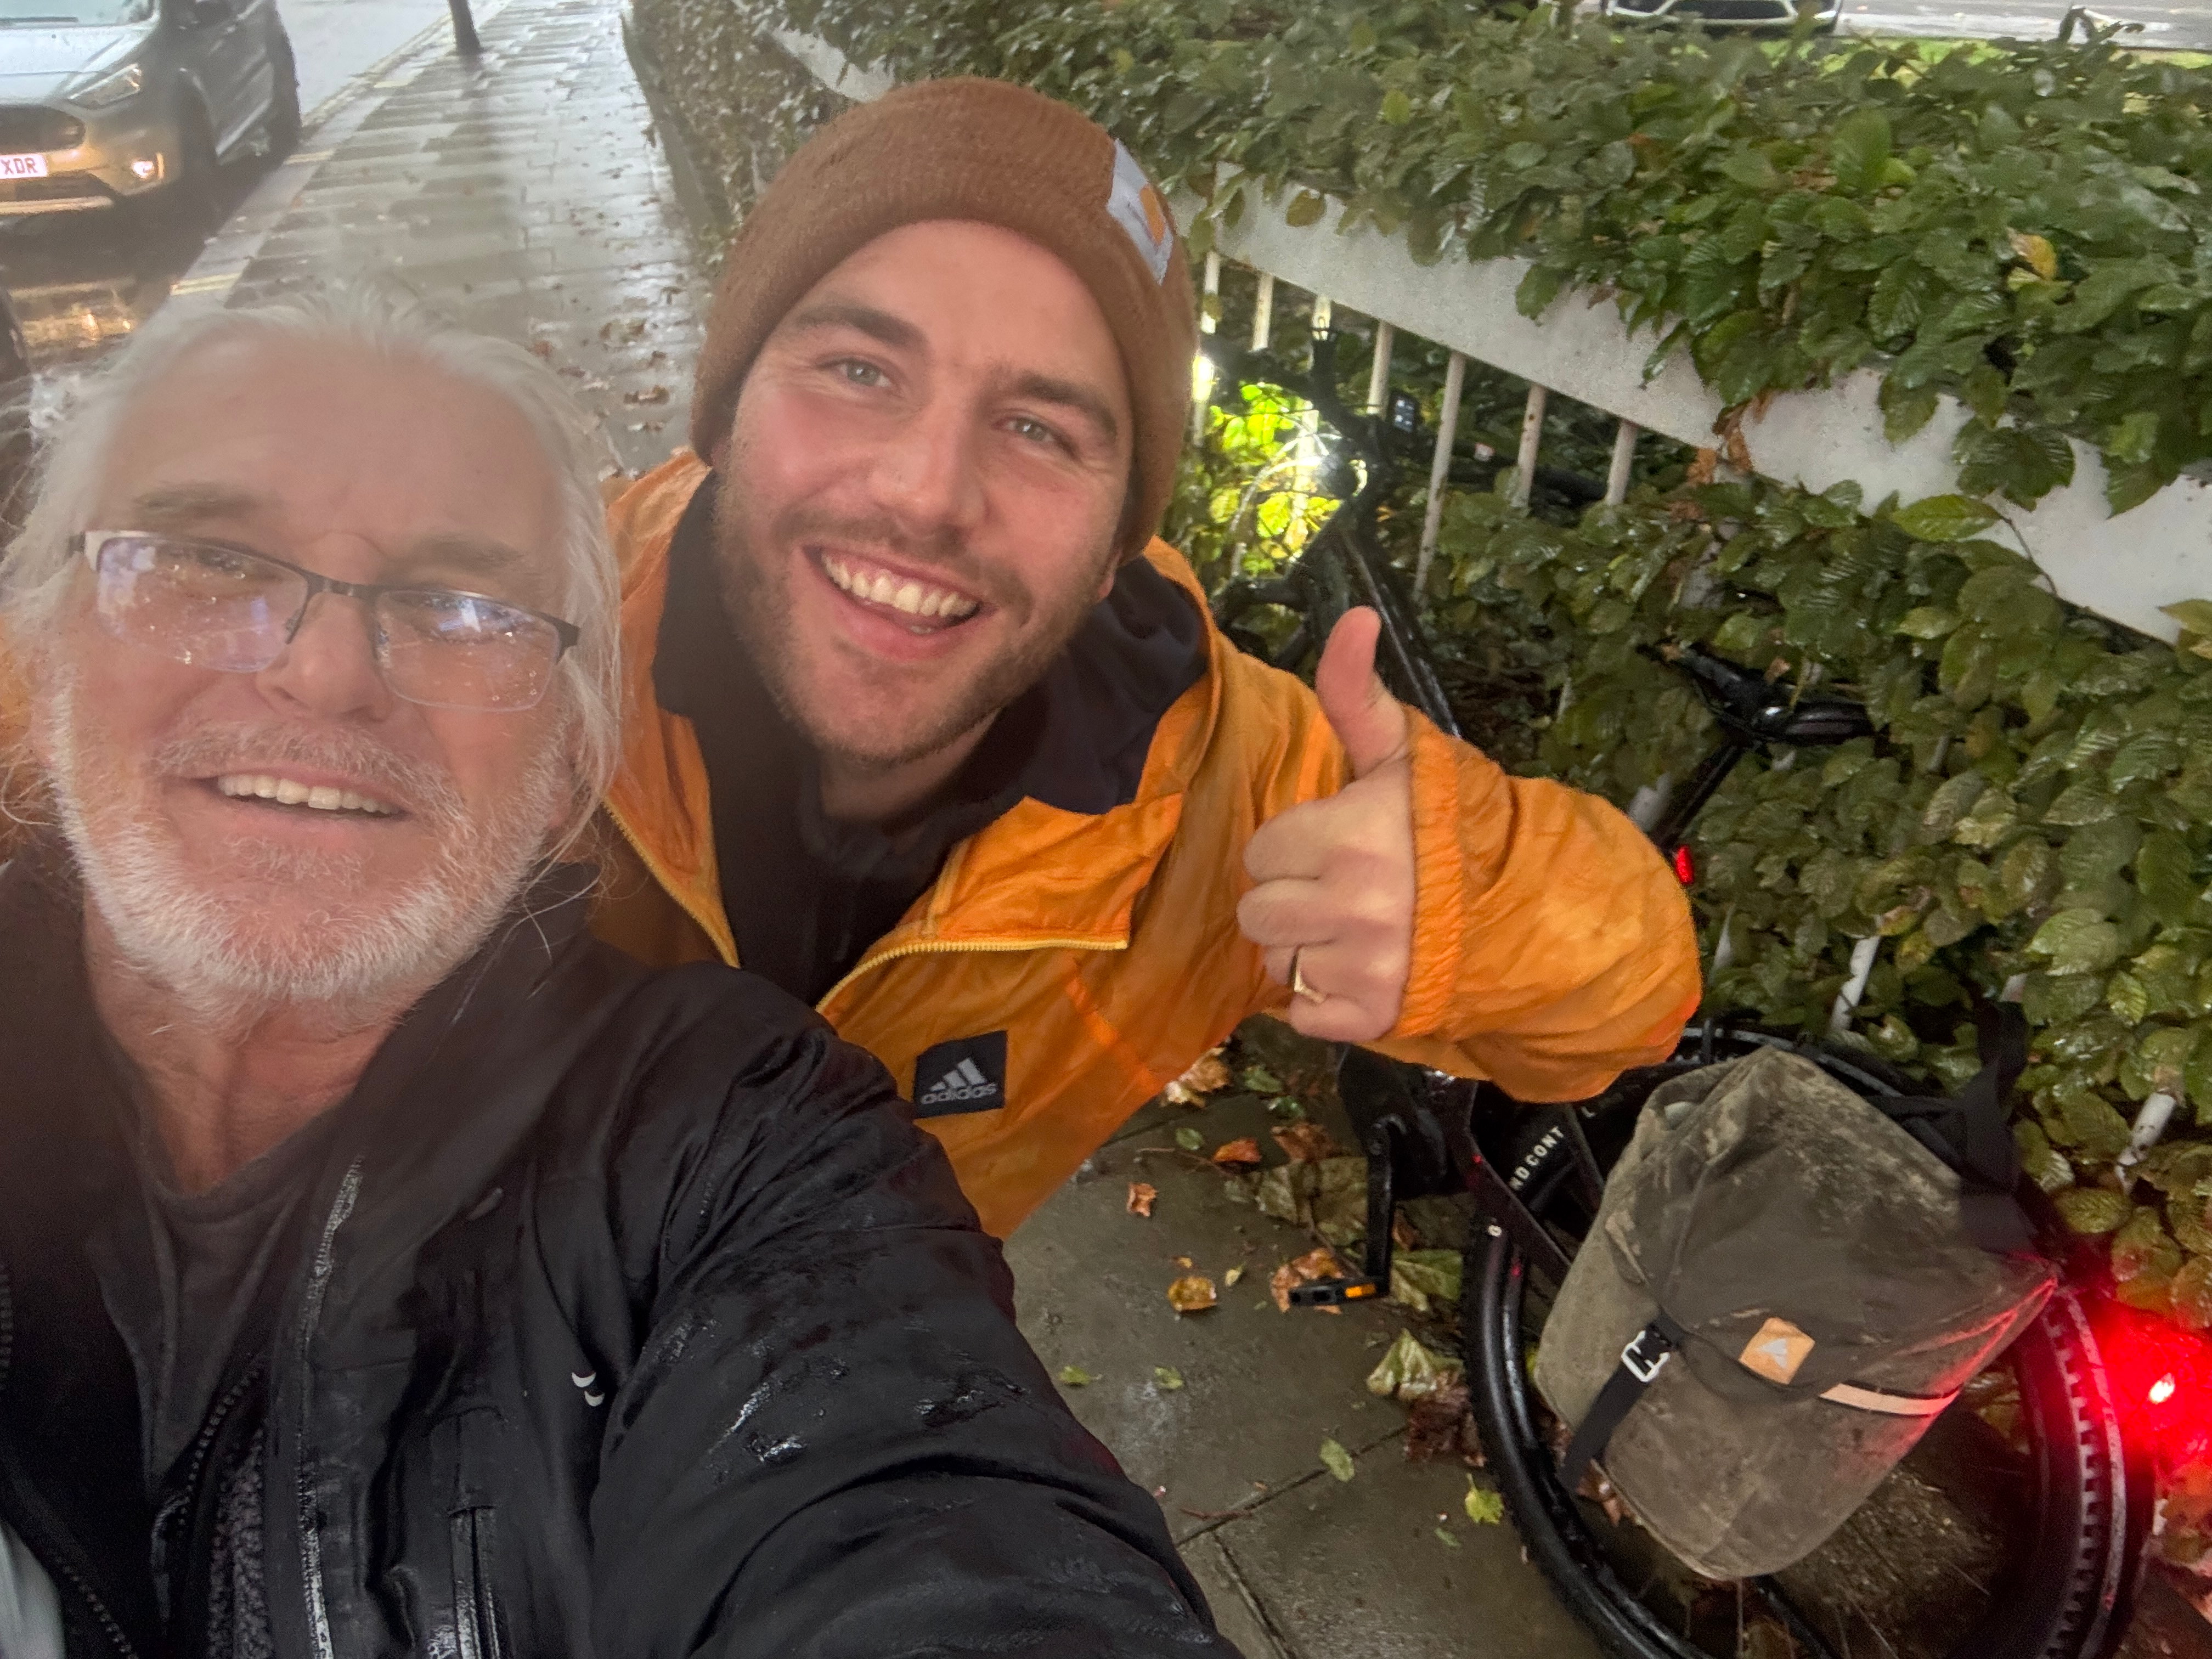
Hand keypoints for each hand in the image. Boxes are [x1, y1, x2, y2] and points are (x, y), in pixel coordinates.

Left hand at [1237, 607, 1416, 1041]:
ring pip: (1276, 962)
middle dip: (1288, 898)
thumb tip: (1354, 614)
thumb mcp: (1406, 754)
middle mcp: (1352, 905)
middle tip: (1335, 887)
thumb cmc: (1457, 828)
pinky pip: (1302, 1014)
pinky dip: (1320, 999)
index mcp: (1350, 836)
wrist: (1533, 909)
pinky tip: (1356, 969)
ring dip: (1303, 948)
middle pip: (1257, 912)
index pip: (1263, 850)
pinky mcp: (1372, 1017)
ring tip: (1349, 928)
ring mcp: (1363, 967)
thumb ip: (1357, 693)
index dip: (1293, 844)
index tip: (1332, 841)